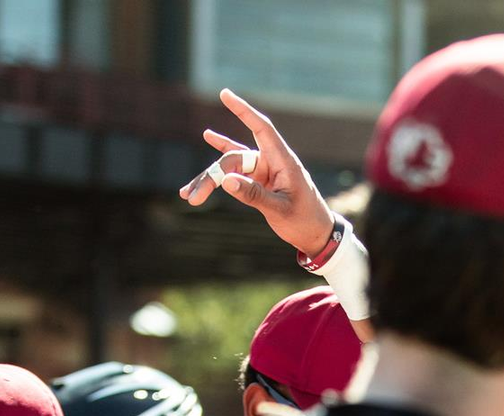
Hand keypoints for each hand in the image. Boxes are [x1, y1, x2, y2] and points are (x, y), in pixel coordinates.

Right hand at [178, 89, 337, 258]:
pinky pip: (234, 171)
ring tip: (188, 195)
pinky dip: (218, 168)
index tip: (225, 94)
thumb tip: (224, 181)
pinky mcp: (258, 181)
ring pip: (229, 168)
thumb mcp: (279, 210)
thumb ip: (253, 195)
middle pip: (234, 159)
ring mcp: (263, 171)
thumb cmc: (304, 220)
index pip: (261, 128)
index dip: (243, 111)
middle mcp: (271, 161)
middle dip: (211, 176)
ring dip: (209, 181)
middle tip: (192, 198)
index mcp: (283, 161)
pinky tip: (208, 138)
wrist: (315, 234)